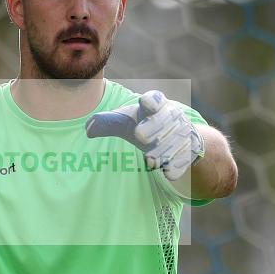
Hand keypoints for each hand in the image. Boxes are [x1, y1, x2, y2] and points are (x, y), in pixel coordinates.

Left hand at [85, 90, 203, 180]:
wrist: (177, 134)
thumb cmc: (144, 123)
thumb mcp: (126, 121)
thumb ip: (107, 123)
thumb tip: (88, 128)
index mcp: (156, 105)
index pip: (155, 99)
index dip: (151, 101)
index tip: (145, 103)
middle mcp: (171, 118)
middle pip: (164, 121)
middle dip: (153, 127)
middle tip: (139, 135)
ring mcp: (182, 135)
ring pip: (173, 143)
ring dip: (162, 151)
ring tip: (149, 160)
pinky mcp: (187, 153)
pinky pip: (182, 161)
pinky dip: (175, 167)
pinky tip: (167, 173)